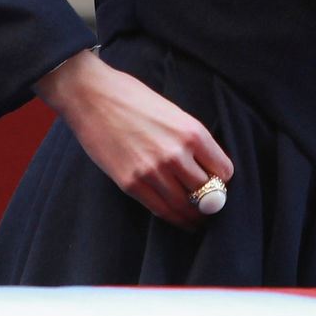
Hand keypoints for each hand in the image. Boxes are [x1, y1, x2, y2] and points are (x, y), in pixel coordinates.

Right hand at [33, 50, 234, 231]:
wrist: (91, 95)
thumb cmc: (132, 98)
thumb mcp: (173, 112)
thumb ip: (191, 139)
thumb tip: (207, 165)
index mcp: (192, 132)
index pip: (224, 170)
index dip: (222, 180)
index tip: (218, 184)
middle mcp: (177, 154)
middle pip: (208, 193)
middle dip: (211, 201)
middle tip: (211, 206)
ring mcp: (153, 171)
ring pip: (185, 207)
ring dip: (194, 217)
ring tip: (197, 220)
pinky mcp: (131, 183)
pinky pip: (161, 210)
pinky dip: (174, 218)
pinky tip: (178, 218)